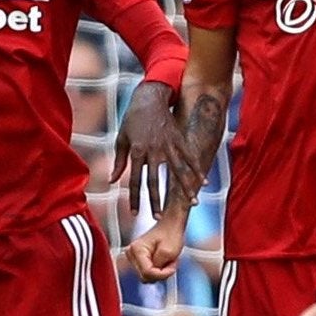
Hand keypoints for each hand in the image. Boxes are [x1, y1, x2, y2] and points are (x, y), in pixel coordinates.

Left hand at [113, 79, 190, 215]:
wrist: (149, 98)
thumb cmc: (132, 120)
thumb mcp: (121, 139)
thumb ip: (119, 162)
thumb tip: (112, 181)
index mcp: (137, 151)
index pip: (135, 180)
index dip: (134, 199)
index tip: (135, 214)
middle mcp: (153, 150)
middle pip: (155, 181)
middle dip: (156, 201)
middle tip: (159, 217)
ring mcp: (169, 145)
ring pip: (178, 171)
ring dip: (185, 188)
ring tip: (193, 204)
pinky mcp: (179, 139)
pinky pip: (190, 158)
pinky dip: (197, 170)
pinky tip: (204, 183)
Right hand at [127, 213, 185, 281]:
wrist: (170, 224)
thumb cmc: (171, 232)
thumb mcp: (169, 252)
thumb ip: (159, 267)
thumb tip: (154, 276)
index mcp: (136, 250)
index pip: (147, 273)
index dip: (162, 274)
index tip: (172, 268)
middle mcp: (131, 253)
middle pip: (145, 277)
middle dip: (161, 273)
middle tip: (171, 263)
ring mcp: (133, 257)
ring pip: (146, 276)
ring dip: (160, 272)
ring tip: (168, 260)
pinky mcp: (138, 259)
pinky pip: (147, 272)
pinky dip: (157, 270)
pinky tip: (163, 261)